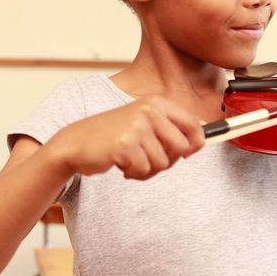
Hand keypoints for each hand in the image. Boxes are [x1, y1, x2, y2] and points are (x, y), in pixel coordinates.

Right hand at [45, 96, 205, 179]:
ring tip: (130, 160)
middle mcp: (149, 110)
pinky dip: (134, 173)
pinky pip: (144, 170)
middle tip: (149, 158)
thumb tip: (201, 142)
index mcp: (156, 102)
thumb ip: (169, 129)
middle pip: (182, 147)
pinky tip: (121, 164)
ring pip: (163, 163)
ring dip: (147, 168)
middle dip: (168, 160)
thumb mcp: (142, 123)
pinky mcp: (126, 145)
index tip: (188, 153)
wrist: (75, 143)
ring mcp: (137, 126)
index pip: (193, 124)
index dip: (196, 143)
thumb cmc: (111, 136)